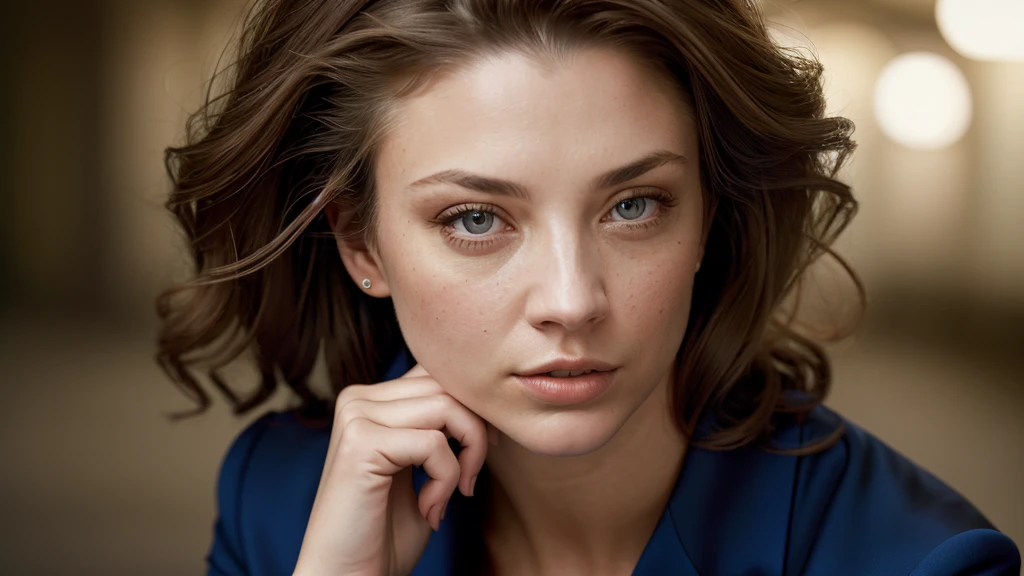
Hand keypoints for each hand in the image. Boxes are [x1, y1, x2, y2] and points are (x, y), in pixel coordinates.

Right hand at [291, 364, 493, 575]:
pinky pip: (435, 443)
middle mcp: (358, 398)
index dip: (472, 408)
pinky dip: (447, 479)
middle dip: (477, 432)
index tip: (483, 451)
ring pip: (447, 407)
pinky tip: (429, 509)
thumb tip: (482, 399)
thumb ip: (440, 426)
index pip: (438, 373)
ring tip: (454, 494)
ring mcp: (356, 416)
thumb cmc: (386, 533)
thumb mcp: (420, 466)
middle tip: (472, 480)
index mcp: (370, 399)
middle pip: (447, 385)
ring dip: (467, 457)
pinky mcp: (360, 442)